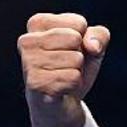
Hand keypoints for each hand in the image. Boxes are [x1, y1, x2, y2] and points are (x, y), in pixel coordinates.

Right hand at [17, 12, 110, 126]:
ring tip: (62, 76)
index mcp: (38, 23)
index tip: (70, 50)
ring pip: (75, 59)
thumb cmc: (73, 67)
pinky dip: (74, 85)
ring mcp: (28, 62)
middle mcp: (27, 40)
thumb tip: (92, 47)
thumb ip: (99, 35)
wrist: (62, 103)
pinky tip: (61, 88)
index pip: (79, 23)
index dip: (83, 40)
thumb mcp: (93, 45)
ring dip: (76, 71)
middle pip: (75, 39)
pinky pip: (72, 78)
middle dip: (79, 55)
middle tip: (66, 66)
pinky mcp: (35, 83)